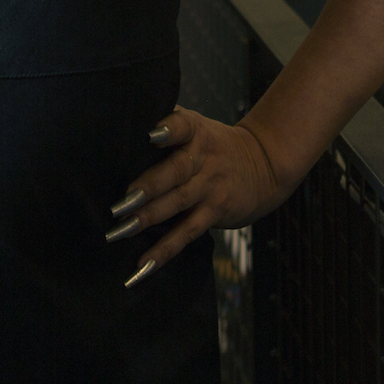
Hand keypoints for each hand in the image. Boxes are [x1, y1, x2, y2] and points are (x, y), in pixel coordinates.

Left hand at [104, 106, 288, 285]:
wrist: (264, 165)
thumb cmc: (215, 144)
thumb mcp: (197, 126)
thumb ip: (167, 123)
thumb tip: (124, 120)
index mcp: (195, 132)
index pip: (182, 126)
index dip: (169, 130)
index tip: (150, 135)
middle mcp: (202, 159)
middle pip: (174, 172)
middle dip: (147, 187)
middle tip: (119, 203)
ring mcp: (209, 188)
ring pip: (178, 203)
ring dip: (149, 218)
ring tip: (122, 230)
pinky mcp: (214, 212)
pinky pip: (187, 232)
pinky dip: (165, 250)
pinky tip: (143, 264)